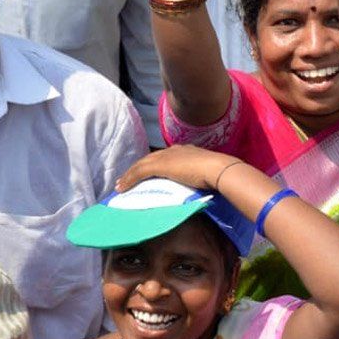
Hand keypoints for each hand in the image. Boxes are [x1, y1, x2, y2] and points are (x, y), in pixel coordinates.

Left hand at [115, 147, 241, 193]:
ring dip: (129, 175)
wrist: (218, 169)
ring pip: (141, 164)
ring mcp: (167, 157)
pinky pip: (139, 172)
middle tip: (126, 179)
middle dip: (137, 168)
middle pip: (150, 159)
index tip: (146, 173)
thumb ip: (200, 176)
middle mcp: (174, 150)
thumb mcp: (205, 173)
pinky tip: (122, 188)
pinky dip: (129, 179)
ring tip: (121, 184)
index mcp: (185, 151)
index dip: (152, 165)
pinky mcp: (160, 165)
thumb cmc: (218, 173)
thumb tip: (202, 186)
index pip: (163, 157)